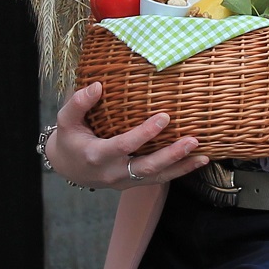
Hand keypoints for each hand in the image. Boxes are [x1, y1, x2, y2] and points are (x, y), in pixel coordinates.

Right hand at [45, 81, 209, 189]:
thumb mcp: (66, 120)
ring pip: (156, 177)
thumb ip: (79, 103)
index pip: (124, 145)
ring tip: (203, 155)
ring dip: (180, 167)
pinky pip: (158, 179)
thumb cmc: (70, 137)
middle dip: (171, 155)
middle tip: (192, 140)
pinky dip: (179, 172)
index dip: (144, 133)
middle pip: (146, 168)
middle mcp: (112, 172)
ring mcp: (124, 181)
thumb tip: (97, 86)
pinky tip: (197, 162)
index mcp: (97, 155)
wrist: (68, 166)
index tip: (164, 117)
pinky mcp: (133, 183)